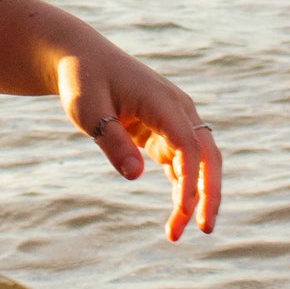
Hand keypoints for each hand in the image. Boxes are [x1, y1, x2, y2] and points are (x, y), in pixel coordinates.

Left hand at [55, 44, 221, 241]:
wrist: (80, 56)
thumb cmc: (83, 79)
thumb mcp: (88, 109)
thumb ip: (112, 140)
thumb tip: (135, 176)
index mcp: (161, 100)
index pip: (188, 144)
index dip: (190, 179)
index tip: (183, 210)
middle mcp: (176, 107)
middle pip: (206, 152)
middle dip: (209, 191)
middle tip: (203, 229)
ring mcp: (173, 117)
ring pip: (197, 160)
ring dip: (194, 195)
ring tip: (175, 232)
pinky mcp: (164, 127)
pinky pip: (182, 159)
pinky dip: (182, 185)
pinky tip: (176, 212)